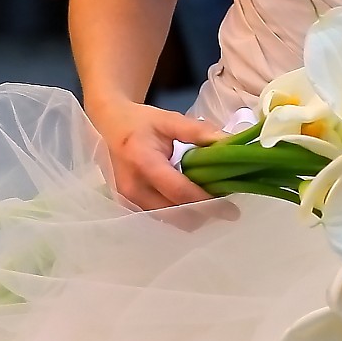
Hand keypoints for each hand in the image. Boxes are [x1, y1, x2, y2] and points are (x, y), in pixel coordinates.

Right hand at [91, 96, 217, 208]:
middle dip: (204, 213)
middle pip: (175, 212)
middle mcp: (133, 188)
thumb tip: (229, 143)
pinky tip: (196, 204)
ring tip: (215, 205)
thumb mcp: (170, 120)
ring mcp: (129, 200)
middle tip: (229, 208)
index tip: (231, 206)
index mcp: (143, 163)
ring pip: (169, 220)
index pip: (178, 191)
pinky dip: (181, 215)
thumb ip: (199, 132)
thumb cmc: (141, 123)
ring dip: (194, 217)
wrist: (110, 126)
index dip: (206, 201)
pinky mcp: (130, 206)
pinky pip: (161, 218)